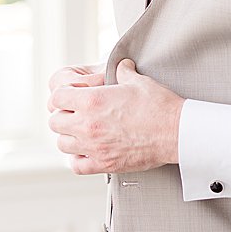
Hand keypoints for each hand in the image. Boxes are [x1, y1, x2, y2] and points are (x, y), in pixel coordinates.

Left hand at [47, 59, 182, 174]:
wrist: (175, 132)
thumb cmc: (159, 106)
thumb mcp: (139, 81)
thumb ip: (123, 72)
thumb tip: (121, 66)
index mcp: (92, 100)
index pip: (57, 97)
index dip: (62, 96)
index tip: (69, 97)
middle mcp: (88, 124)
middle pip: (55, 122)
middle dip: (63, 116)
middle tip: (75, 114)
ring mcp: (94, 146)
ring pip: (62, 144)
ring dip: (69, 137)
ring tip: (81, 133)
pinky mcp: (104, 164)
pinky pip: (76, 165)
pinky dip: (77, 159)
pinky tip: (86, 152)